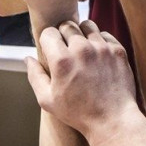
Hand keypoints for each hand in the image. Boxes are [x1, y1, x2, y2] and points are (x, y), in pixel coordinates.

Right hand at [26, 20, 136, 137]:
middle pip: (67, 25)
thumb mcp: (48, 100)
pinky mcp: (117, 50)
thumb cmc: (78, 113)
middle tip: (66, 50)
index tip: (51, 50)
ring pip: (87, 25)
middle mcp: (82, 50)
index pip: (49, 32)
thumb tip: (27, 58)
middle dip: (63, 35)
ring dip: (82, 34)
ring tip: (82, 49)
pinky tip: (97, 55)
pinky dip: (99, 41)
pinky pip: (104, 34)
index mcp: (62, 61)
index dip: (48, 40)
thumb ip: (35, 76)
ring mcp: (102, 48)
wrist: (113, 120)